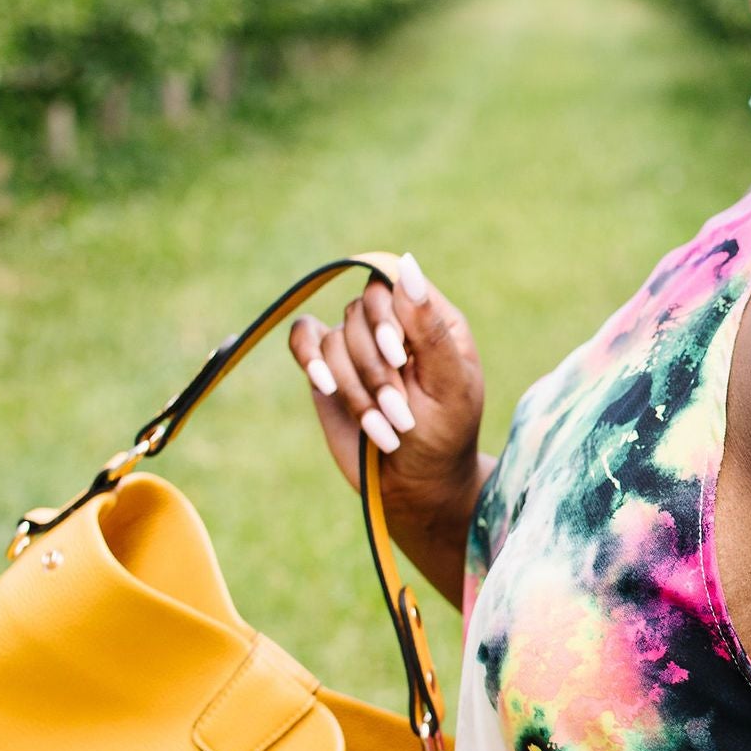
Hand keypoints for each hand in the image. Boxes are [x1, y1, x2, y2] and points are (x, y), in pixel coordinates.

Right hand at [288, 253, 485, 609]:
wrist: (413, 486)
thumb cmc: (443, 439)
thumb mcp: (447, 386)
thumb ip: (428, 328)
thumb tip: (405, 264)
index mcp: (433, 320)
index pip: (395, 287)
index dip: (387, 318)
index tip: (397, 358)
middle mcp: (394, 325)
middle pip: (360, 310)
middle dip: (373, 366)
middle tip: (396, 412)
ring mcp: (359, 344)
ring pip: (334, 338)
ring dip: (354, 387)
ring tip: (381, 429)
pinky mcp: (328, 368)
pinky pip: (304, 339)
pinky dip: (310, 359)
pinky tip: (325, 385)